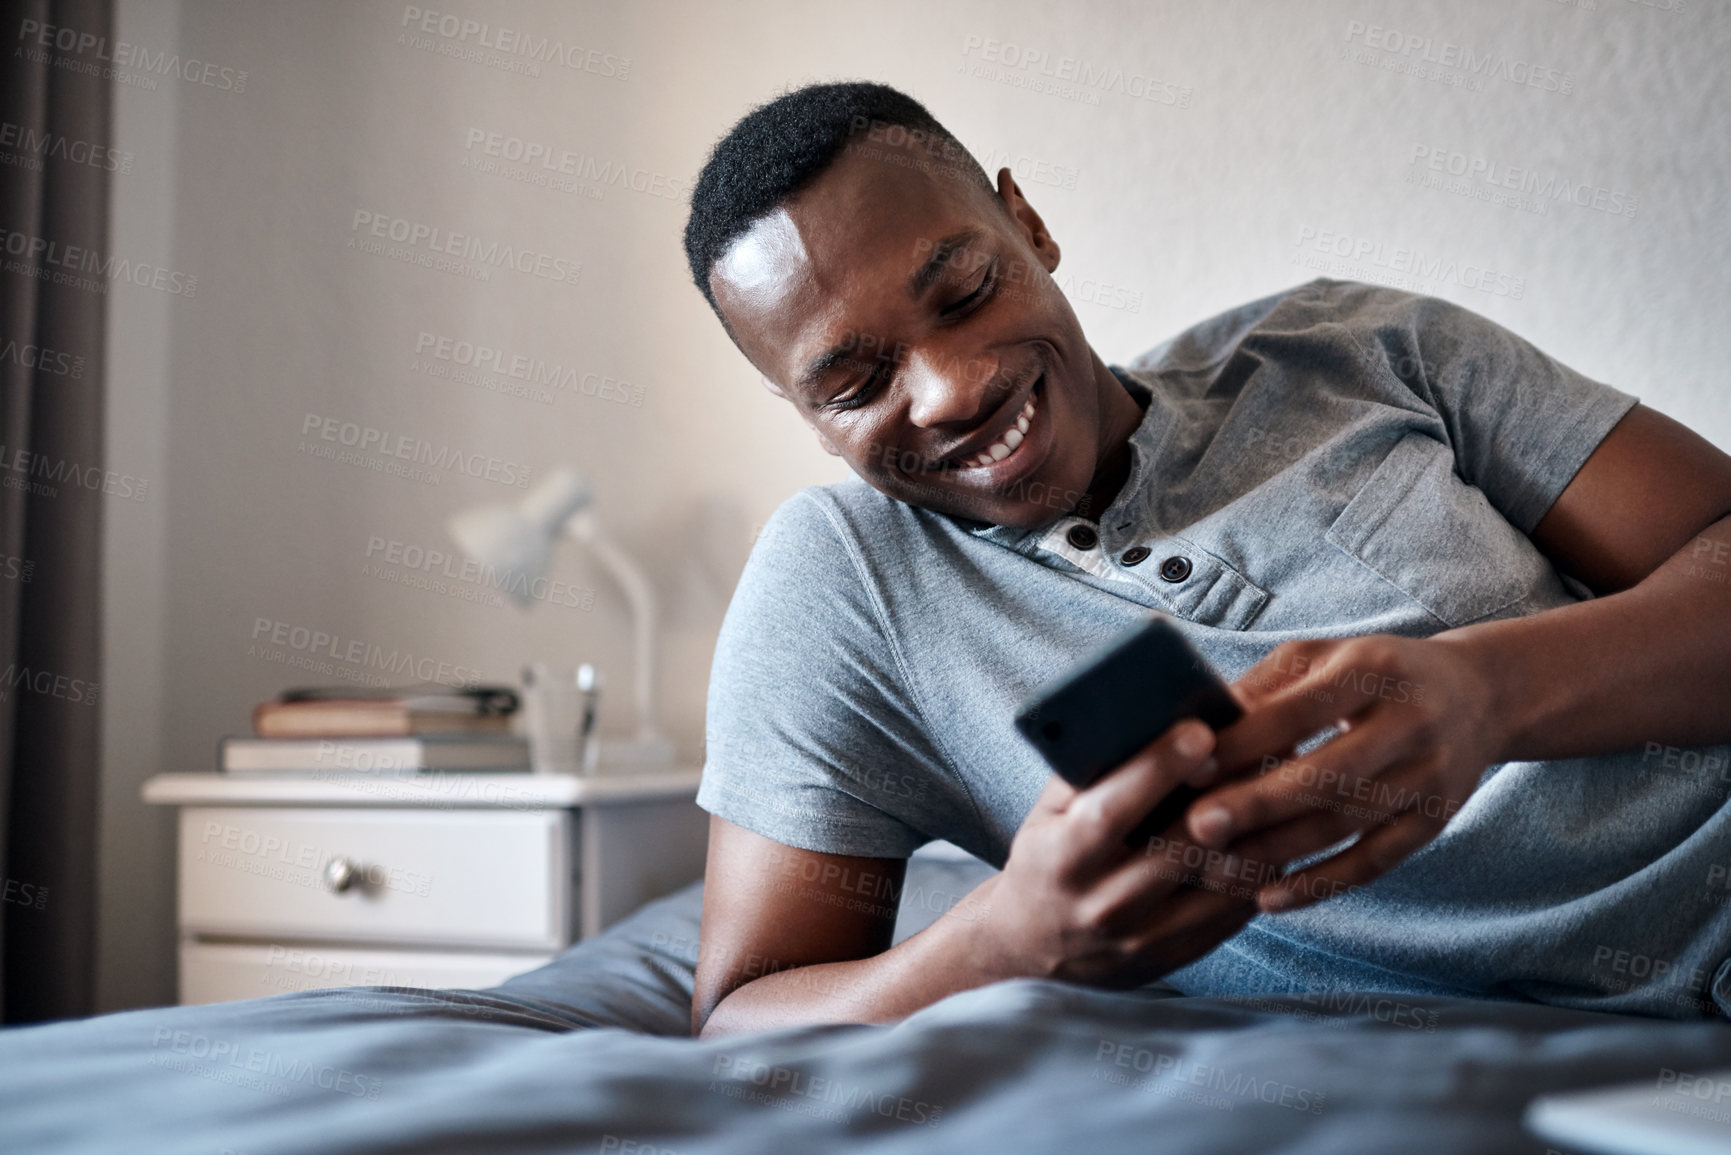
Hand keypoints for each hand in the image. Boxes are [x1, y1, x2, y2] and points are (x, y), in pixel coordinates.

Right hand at [973, 718, 1256, 988]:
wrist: (1034, 950)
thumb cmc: (1046, 861)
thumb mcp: (1046, 816)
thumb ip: (1087, 775)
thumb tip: (1145, 717)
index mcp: (1061, 860)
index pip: (1112, 810)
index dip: (1158, 769)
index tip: (1199, 730)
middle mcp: (1101, 905)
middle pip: (1178, 847)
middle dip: (1225, 795)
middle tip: (1266, 748)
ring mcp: (1142, 939)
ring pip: (1218, 883)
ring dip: (1256, 833)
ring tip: (1281, 787)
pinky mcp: (1175, 957)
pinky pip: (1232, 910)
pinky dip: (1258, 870)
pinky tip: (1273, 834)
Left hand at [1183, 634, 1502, 914]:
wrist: (1480, 695)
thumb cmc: (1373, 672)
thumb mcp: (1324, 657)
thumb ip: (1263, 688)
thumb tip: (1196, 731)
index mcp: (1373, 668)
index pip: (1299, 712)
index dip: (1244, 743)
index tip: (1190, 768)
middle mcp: (1410, 722)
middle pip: (1327, 775)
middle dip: (1257, 805)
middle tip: (1196, 828)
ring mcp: (1429, 776)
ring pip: (1346, 825)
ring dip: (1277, 853)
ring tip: (1215, 871)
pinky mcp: (1436, 820)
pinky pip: (1374, 862)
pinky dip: (1319, 885)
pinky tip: (1268, 899)